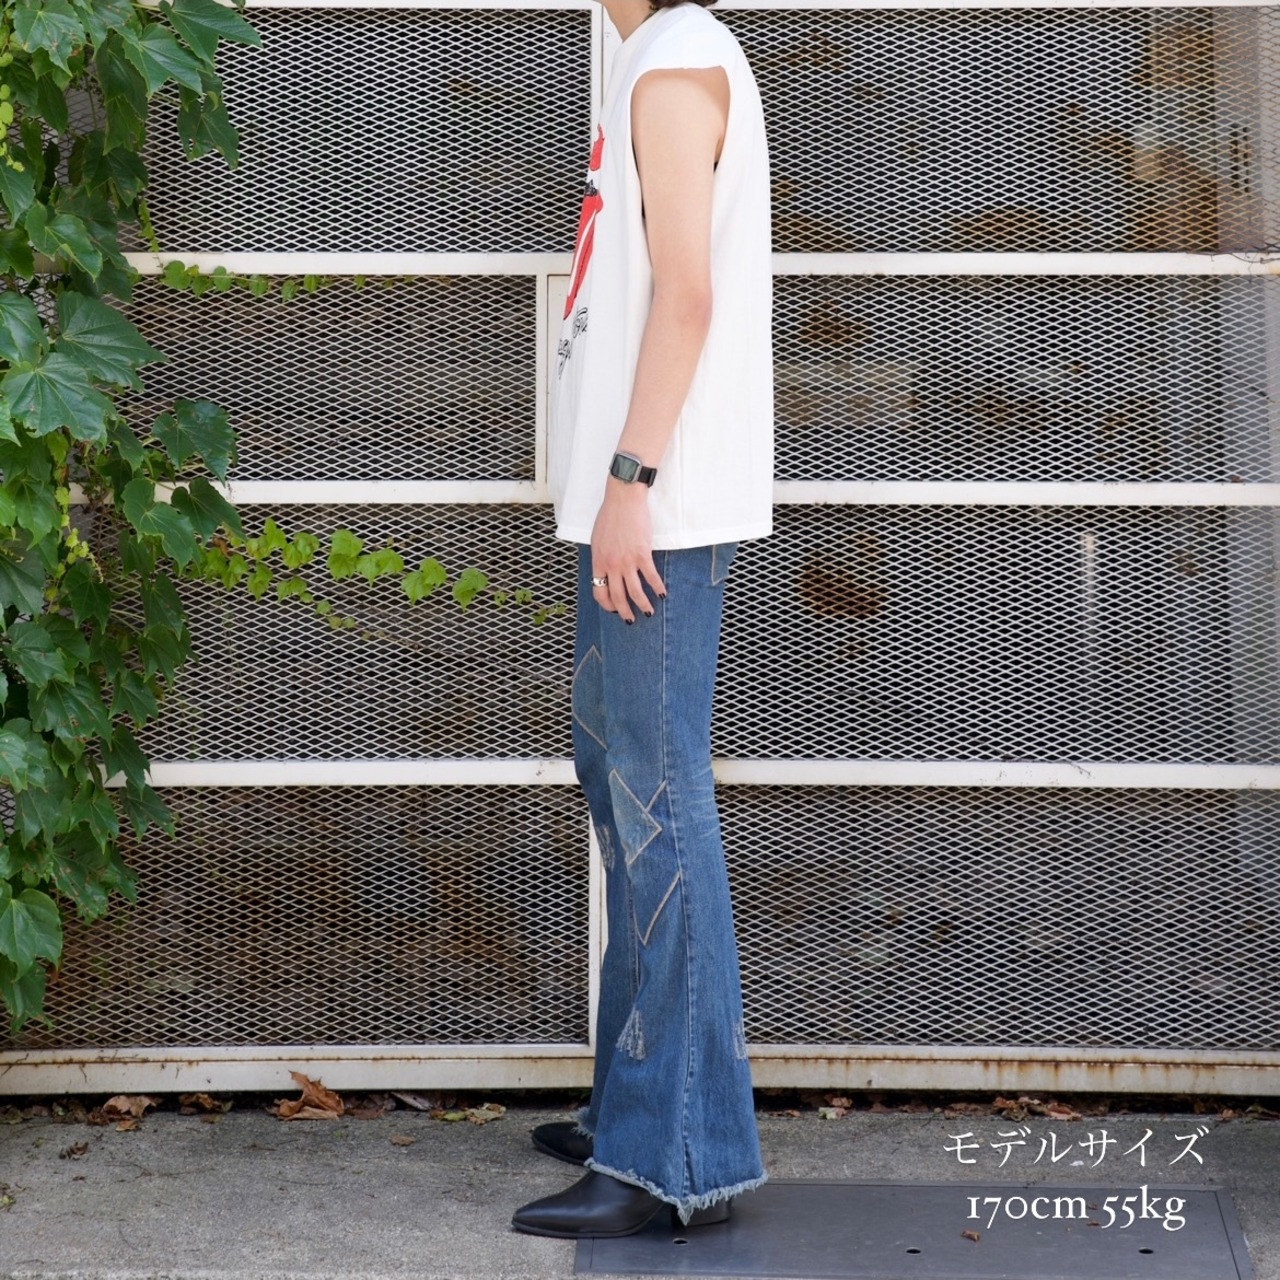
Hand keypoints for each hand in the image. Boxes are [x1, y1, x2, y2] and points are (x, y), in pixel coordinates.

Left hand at [590, 478, 666, 622]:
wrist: (623, 499)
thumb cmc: (610, 516)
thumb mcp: (597, 539)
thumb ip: (601, 557)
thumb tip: (606, 571)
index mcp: (598, 561)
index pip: (599, 592)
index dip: (607, 605)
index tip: (614, 609)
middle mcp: (611, 565)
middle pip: (617, 597)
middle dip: (624, 612)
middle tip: (631, 620)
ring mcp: (627, 560)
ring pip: (635, 592)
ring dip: (642, 605)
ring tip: (648, 612)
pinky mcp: (642, 554)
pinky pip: (651, 577)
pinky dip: (657, 588)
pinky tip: (662, 594)